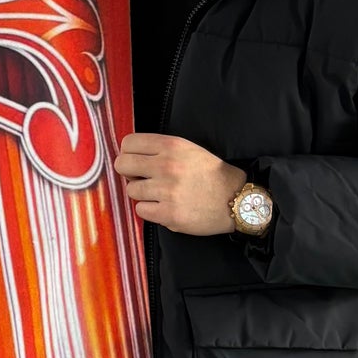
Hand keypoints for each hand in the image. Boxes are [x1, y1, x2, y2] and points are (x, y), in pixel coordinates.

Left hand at [114, 134, 244, 235]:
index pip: (128, 143)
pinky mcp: (169, 214)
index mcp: (171, 146)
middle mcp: (167, 165)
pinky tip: (164, 207)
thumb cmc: (211, 174)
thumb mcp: (188, 149)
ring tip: (159, 194)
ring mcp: (167, 191)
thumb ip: (159, 149)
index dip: (129, 153)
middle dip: (129, 173)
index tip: (136, 162)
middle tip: (142, 179)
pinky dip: (150, 210)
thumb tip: (129, 155)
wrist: (236, 199)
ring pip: (130, 190)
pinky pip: (140, 210)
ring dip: (142, 194)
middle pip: (122, 165)